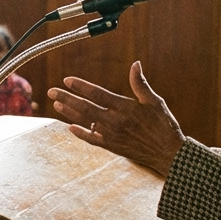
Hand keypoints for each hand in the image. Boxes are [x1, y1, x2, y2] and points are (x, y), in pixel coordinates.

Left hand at [47, 61, 186, 175]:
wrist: (168, 154)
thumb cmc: (164, 125)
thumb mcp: (154, 102)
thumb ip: (140, 84)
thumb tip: (135, 65)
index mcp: (125, 107)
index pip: (98, 94)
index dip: (81, 86)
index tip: (67, 80)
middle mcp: (115, 121)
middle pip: (86, 108)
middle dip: (67, 98)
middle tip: (52, 92)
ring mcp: (112, 135)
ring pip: (86, 122)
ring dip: (69, 113)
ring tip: (57, 104)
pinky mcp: (112, 147)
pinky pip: (93, 140)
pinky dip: (81, 134)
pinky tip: (70, 128)